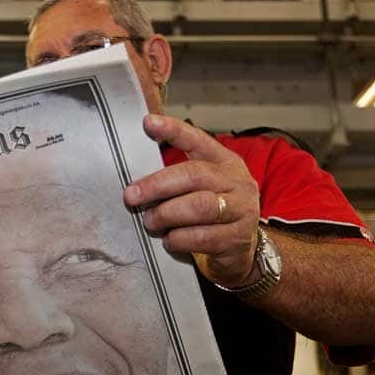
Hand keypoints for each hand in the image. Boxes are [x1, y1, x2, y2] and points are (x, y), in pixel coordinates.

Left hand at [124, 114, 260, 287]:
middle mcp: (236, 182)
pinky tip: (169, 240)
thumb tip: (137, 182)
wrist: (243, 251)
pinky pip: (202, 237)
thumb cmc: (213, 215)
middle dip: (158, 185)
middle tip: (132, 196)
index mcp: (225, 162)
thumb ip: (177, 179)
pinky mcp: (237, 238)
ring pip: (200, 206)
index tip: (148, 124)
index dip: (173, 131)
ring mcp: (241, 210)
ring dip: (167, 214)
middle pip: (195, 175)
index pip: (198, 140)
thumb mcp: (202, 188)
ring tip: (150, 222)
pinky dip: (179, 238)